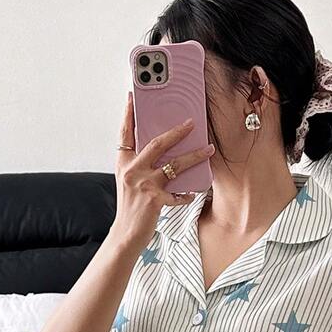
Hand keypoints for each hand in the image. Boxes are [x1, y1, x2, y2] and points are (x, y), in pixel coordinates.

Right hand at [110, 92, 213, 250]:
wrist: (125, 235)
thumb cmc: (130, 209)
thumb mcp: (129, 182)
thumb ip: (140, 165)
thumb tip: (159, 150)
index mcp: (124, 164)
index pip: (125, 133)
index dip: (128, 114)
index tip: (132, 97)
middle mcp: (132, 171)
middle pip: (157, 143)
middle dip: (177, 131)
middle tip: (192, 122)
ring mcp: (144, 185)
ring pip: (174, 164)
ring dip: (195, 156)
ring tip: (208, 149)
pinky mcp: (155, 200)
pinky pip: (178, 193)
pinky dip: (187, 194)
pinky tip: (193, 193)